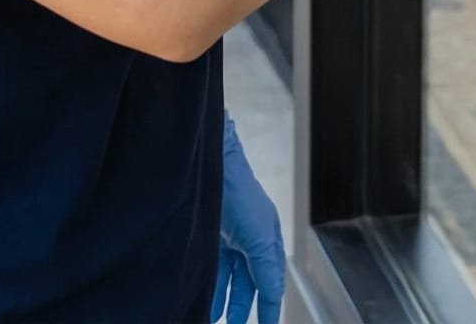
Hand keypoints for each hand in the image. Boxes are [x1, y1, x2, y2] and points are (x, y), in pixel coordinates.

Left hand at [210, 116, 283, 323]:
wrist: (211, 167)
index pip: (271, 283)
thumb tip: (273, 296)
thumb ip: (266, 270)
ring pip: (227, 279)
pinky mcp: (208, 236)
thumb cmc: (241, 195)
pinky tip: (203, 298)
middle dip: (242, 308)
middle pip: (248, 283)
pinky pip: (210, 268)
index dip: (268, 308)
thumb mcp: (259, 239)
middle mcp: (249, 242)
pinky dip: (209, 285)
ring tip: (215, 320)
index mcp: (269, 242)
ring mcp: (228, 239)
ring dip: (223, 300)